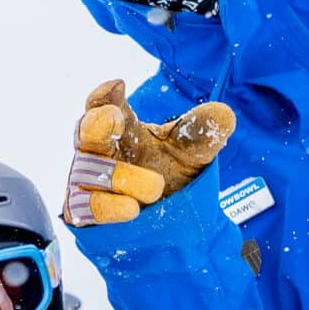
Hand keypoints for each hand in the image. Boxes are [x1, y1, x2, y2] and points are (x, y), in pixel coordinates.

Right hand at [64, 80, 235, 228]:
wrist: (171, 223)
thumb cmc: (170, 175)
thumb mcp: (192, 154)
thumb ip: (202, 135)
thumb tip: (224, 113)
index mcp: (119, 128)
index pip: (103, 105)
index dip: (104, 96)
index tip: (117, 86)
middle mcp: (97, 152)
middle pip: (86, 133)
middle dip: (96, 124)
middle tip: (114, 117)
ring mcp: (87, 182)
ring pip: (93, 174)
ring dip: (122, 178)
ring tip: (155, 187)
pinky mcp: (85, 213)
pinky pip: (89, 208)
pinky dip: (110, 207)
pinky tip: (132, 209)